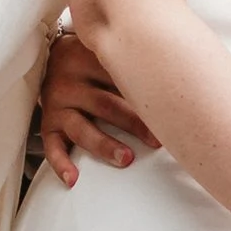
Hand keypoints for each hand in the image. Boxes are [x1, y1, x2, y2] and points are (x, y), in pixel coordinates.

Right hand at [36, 25, 160, 188]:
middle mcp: (71, 80)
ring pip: (81, 128)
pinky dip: (61, 164)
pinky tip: (73, 179)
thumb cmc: (93, 58)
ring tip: (125, 158)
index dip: (144, 97)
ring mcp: (57, 102)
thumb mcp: (108, 51)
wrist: (51, 56)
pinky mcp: (47, 123)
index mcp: (90, 58)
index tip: (169, 114)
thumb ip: (135, 60)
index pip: (119, 77)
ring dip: (104, 145)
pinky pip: (52, 146)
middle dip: (133, 123)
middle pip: (105, 104)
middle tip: (156, 141)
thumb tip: (183, 80)